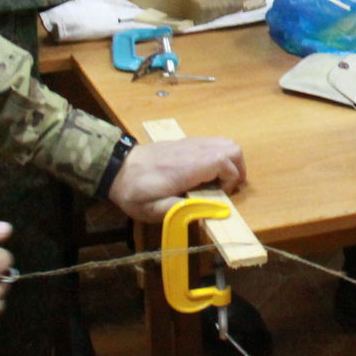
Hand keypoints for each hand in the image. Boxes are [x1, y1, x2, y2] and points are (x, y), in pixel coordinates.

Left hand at [105, 136, 246, 221]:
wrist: (117, 168)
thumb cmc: (134, 191)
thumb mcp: (152, 209)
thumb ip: (179, 211)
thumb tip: (206, 213)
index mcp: (187, 167)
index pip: (224, 162)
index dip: (231, 179)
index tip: (220, 194)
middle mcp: (193, 150)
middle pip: (232, 148)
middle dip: (238, 169)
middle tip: (227, 188)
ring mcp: (190, 143)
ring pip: (225, 142)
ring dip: (230, 161)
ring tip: (221, 180)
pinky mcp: (186, 142)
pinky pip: (213, 142)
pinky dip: (220, 156)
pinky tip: (207, 172)